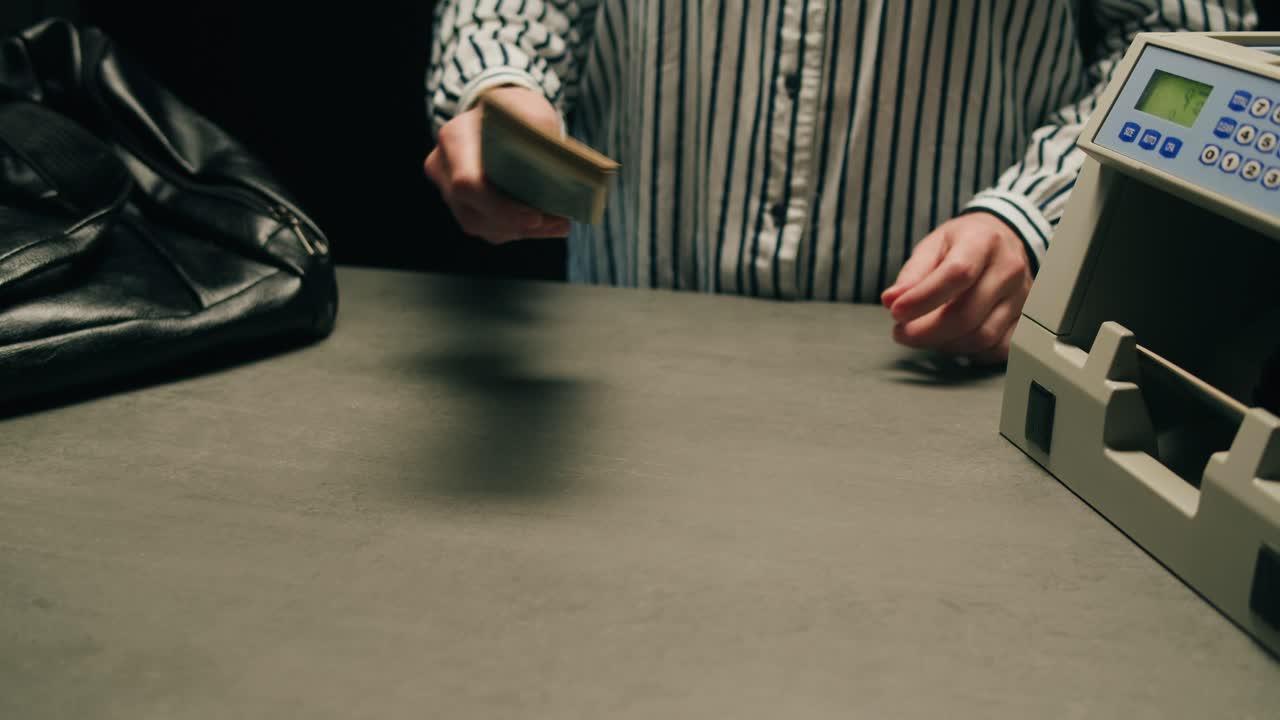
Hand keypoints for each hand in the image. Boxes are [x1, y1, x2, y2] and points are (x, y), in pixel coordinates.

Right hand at [425, 86, 570, 242]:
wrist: (498, 116)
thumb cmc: (516, 111)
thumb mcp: (532, 111)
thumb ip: (541, 138)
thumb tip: (562, 173)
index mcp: (454, 138)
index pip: (468, 183)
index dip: (500, 207)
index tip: (535, 216)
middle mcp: (443, 167)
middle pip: (474, 212)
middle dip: (519, 223)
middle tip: (560, 223)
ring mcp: (448, 191)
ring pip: (482, 226)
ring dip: (523, 230)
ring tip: (558, 224)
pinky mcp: (463, 207)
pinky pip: (488, 229)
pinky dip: (518, 229)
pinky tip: (545, 224)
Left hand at [880, 213, 1032, 363]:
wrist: (1004, 240)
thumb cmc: (964, 244)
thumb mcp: (933, 245)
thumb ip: (912, 274)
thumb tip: (891, 300)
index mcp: (983, 242)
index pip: (956, 275)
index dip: (922, 299)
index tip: (896, 312)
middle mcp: (1009, 269)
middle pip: (967, 314)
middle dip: (926, 332)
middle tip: (901, 332)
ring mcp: (1022, 297)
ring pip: (982, 337)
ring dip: (944, 344)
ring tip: (923, 335)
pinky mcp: (1026, 320)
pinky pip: (998, 349)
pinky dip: (969, 353)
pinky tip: (950, 341)